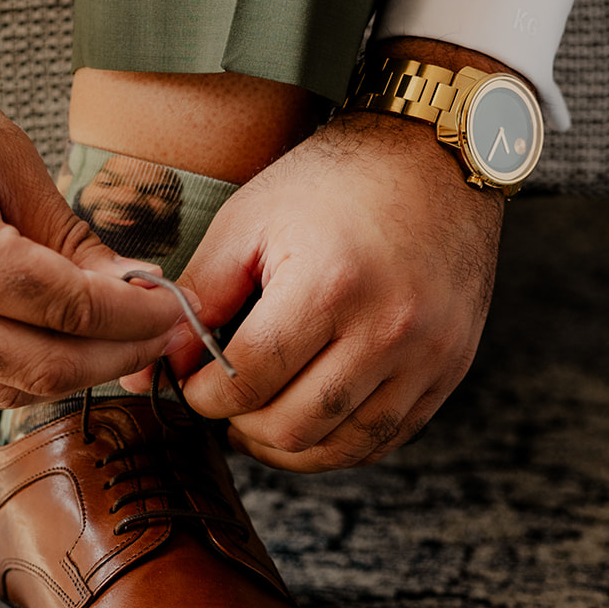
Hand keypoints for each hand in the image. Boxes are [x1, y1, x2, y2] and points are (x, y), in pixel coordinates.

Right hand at [0, 0, 188, 411]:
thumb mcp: (4, 155)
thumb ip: (68, 234)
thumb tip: (132, 285)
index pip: (70, 311)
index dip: (134, 318)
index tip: (174, 308)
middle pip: (43, 369)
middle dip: (116, 359)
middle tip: (160, 336)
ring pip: (4, 392)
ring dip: (71, 378)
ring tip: (117, 344)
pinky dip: (17, 381)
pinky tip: (54, 352)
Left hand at [125, 107, 503, 469]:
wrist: (436, 159)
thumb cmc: (334, 181)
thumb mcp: (250, 219)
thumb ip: (200, 294)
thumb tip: (157, 359)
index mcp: (330, 285)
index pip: (246, 381)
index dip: (202, 393)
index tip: (190, 380)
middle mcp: (388, 329)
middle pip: (292, 427)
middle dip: (239, 425)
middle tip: (221, 400)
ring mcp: (429, 356)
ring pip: (341, 448)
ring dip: (286, 445)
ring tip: (258, 415)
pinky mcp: (451, 369)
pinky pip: (386, 439)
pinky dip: (339, 443)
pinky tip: (310, 416)